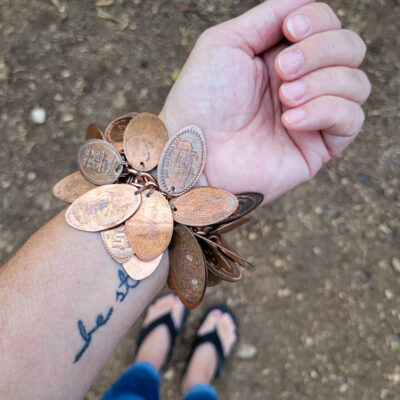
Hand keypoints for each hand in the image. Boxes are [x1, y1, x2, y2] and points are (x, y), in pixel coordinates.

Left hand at [159, 0, 370, 202]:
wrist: (194, 154)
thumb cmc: (201, 99)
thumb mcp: (225, 43)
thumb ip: (267, 18)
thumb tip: (305, 1)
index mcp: (280, 55)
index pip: (327, 25)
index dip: (318, 20)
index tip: (290, 30)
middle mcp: (301, 82)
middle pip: (350, 48)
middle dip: (321, 51)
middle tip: (282, 70)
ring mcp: (312, 116)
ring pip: (357, 83)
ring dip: (323, 82)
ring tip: (285, 98)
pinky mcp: (317, 148)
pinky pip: (352, 120)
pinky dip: (327, 111)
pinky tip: (291, 121)